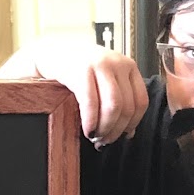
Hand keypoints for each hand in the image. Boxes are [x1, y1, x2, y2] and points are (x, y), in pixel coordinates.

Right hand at [8, 33, 147, 142]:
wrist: (52, 54)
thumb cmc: (79, 70)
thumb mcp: (104, 80)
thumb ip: (118, 100)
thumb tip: (129, 132)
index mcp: (129, 66)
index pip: (141, 101)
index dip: (132, 124)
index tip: (123, 135)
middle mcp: (118, 63)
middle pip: (127, 107)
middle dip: (116, 130)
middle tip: (104, 140)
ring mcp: (100, 65)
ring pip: (113, 107)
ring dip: (105, 128)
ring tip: (95, 136)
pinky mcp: (81, 71)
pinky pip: (91, 103)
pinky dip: (90, 122)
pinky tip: (87, 129)